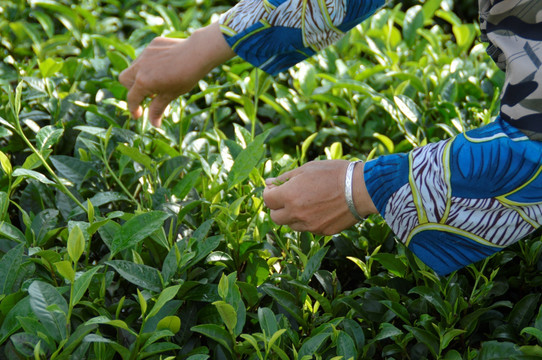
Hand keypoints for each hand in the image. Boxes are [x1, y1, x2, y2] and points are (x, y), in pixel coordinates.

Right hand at [119, 22, 234, 126]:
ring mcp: (145, 54)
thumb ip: (158, 109)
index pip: (132, 98)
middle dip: (132, 89)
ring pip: (134, 67)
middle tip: (147, 95)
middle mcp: (140, 66)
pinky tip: (165, 67)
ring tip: (158, 81)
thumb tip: (154, 124)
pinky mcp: (152, 44)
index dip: (134, 109)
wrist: (197, 54)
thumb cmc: (185, 77)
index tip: (137, 115)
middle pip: (125, 79)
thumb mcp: (171, 95)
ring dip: (140, 76)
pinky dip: (150, 65)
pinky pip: (146, 57)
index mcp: (143, 81)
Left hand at [263, 160, 377, 235]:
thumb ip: (285, 178)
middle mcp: (296, 214)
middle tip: (287, 197)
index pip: (267, 200)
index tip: (275, 188)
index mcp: (289, 196)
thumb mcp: (307, 168)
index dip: (269, 193)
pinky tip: (320, 209)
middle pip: (275, 217)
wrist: (361, 188)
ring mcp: (310, 225)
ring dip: (293, 215)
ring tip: (307, 202)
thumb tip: (270, 183)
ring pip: (292, 225)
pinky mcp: (323, 232)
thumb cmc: (334, 173)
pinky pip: (309, 228)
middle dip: (278, 207)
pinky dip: (309, 221)